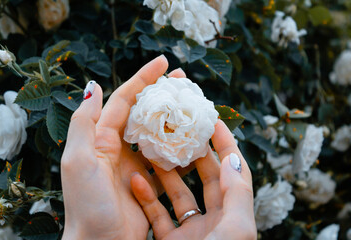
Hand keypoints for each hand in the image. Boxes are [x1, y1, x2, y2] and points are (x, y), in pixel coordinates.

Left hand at [61, 55, 184, 239]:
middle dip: (162, 94)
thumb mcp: (78, 160)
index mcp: (101, 139)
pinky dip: (180, 148)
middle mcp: (118, 148)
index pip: (124, 100)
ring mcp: (135, 165)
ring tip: (193, 105)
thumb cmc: (86, 205)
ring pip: (158, 134)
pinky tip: (195, 139)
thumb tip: (94, 86)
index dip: (143, 79)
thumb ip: (84, 122)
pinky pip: (167, 160)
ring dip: (174, 118)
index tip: (163, 62)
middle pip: (144, 113)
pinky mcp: (149, 182)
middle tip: (184, 79)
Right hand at [131, 120, 256, 239]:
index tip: (214, 121)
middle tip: (181, 130)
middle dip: (194, 152)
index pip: (234, 172)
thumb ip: (236, 194)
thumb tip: (230, 159)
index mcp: (234, 216)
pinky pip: (156, 214)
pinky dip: (146, 197)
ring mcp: (191, 231)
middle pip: (206, 178)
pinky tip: (137, 179)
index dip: (227, 145)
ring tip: (154, 148)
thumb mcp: (237, 228)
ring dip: (166, 172)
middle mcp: (214, 220)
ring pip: (178, 193)